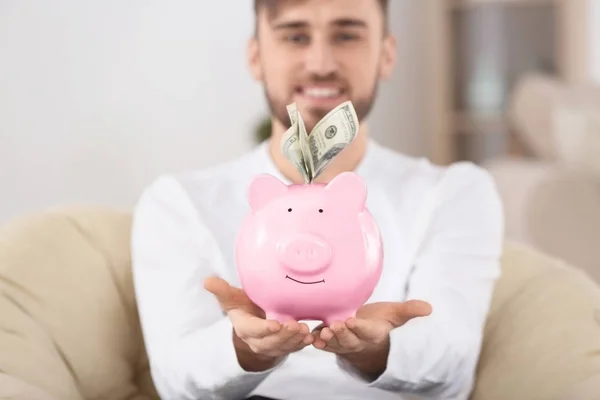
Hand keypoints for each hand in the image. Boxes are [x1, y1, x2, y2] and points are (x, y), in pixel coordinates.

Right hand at [204, 277, 313, 370]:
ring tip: (306, 331)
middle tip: (296, 326)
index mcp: (244, 327)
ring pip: (283, 347)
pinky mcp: (283, 347)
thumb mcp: (232, 298)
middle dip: (284, 336)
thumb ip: (222, 290)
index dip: (263, 329)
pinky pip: (293, 349)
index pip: (253, 330)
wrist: (253, 322)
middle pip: (270, 342)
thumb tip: (207, 280)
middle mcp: (257, 340)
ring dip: (295, 341)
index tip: (275, 324)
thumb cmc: (243, 306)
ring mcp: (271, 346)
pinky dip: (302, 344)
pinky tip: (311, 338)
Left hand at [311, 301, 431, 373]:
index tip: (353, 320)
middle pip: (350, 339)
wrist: (366, 336)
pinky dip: (317, 340)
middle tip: (337, 325)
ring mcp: (343, 343)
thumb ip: (409, 310)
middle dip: (343, 333)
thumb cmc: (381, 321)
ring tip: (323, 332)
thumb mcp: (396, 315)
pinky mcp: (331, 342)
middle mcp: (358, 341)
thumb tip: (429, 308)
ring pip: (335, 343)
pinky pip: (323, 343)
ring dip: (328, 338)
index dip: (361, 328)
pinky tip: (311, 336)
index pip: (368, 331)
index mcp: (374, 333)